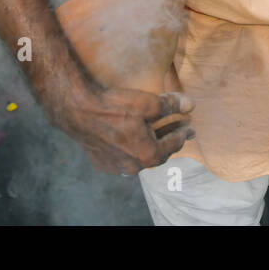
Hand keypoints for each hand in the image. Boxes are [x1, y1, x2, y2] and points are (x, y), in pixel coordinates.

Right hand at [45, 76, 193, 174]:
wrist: (78, 111)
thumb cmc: (114, 106)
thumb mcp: (147, 102)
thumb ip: (170, 105)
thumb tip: (191, 105)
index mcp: (148, 154)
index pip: (173, 145)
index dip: (183, 134)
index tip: (190, 127)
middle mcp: (133, 166)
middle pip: (158, 155)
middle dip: (169, 142)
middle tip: (180, 131)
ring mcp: (115, 167)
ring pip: (139, 158)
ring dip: (150, 147)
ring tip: (157, 137)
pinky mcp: (101, 163)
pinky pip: (122, 159)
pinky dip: (131, 149)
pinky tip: (131, 141)